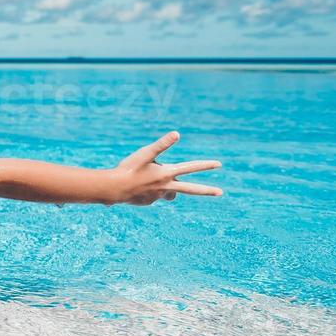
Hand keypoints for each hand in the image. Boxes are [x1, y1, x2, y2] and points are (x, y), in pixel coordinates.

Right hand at [107, 132, 223, 204]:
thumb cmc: (129, 169)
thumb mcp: (145, 153)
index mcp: (167, 173)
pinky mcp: (149, 202)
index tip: (219, 164)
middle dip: (207, 191)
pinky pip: (153, 194)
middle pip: (191, 189)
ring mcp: (158, 196)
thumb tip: (177, 133)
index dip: (205, 165)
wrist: (114, 189)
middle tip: (220, 193)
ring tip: (148, 180)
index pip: (191, 168)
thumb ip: (162, 144)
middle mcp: (166, 186)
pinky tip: (135, 186)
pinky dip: (147, 189)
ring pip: (168, 191)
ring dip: (166, 187)